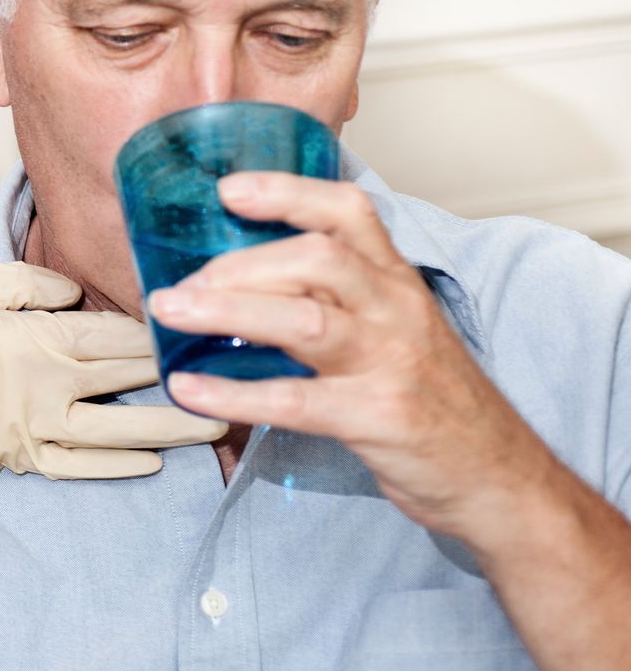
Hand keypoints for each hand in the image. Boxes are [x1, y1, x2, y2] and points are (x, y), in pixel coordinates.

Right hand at [0, 261, 226, 478]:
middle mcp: (45, 387)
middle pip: (132, 382)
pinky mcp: (16, 456)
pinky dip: (119, 466)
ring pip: (120, 433)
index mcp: (35, 339)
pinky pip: (79, 466)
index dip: (164, 331)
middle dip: (184, 377)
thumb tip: (74, 292)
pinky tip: (152, 462)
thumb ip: (24, 285)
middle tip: (238, 373)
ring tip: (217, 427)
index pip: (118, 334)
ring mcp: (33, 428)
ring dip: (172, 430)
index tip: (204, 324)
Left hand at [148, 172, 555, 538]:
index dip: (288, 192)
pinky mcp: (378, 418)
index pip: (349, 212)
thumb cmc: (432, 398)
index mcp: (398, 282)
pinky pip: (296, 400)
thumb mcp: (397, 330)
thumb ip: (338, 298)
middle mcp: (397, 311)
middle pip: (317, 258)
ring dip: (227, 310)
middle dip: (239, 264)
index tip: (229, 190)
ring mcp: (391, 364)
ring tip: (169, 312)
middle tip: (182, 284)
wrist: (501, 479)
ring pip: (304, 319)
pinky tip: (188, 391)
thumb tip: (239, 282)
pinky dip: (234, 393)